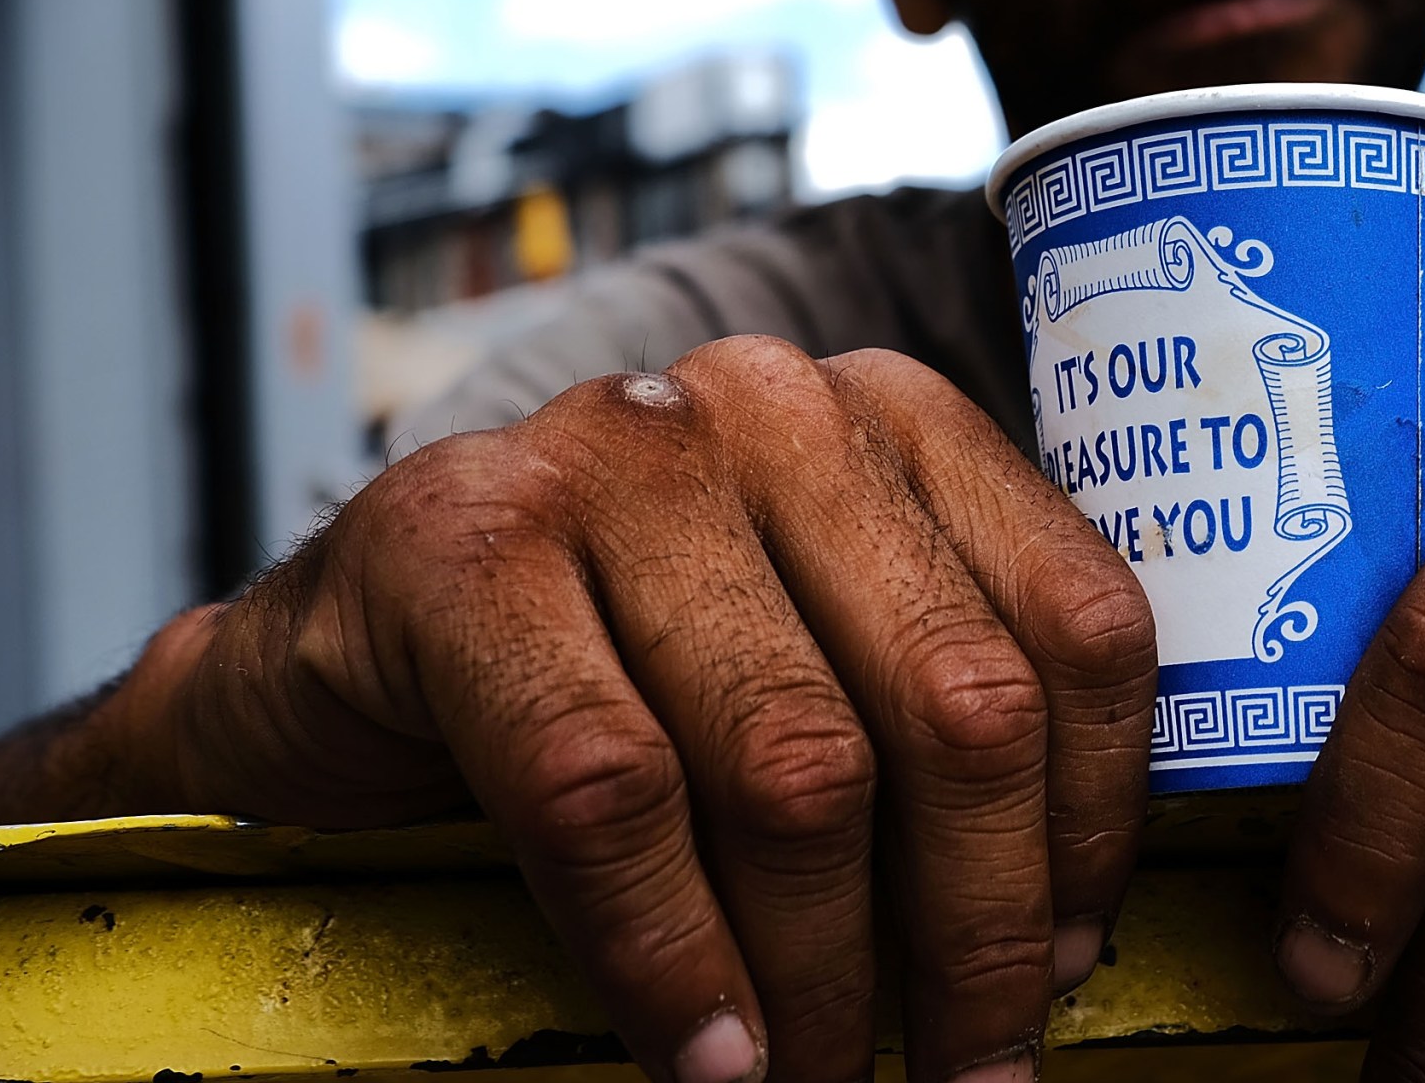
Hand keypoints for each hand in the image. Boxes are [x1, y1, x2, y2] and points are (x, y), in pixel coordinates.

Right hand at [65, 341, 1155, 1082]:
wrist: (329, 667)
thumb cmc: (609, 673)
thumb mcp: (807, 654)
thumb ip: (929, 718)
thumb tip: (1063, 936)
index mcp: (899, 423)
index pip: (1076, 624)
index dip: (1095, 820)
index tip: (1077, 960)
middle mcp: (778, 409)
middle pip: (958, 703)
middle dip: (979, 931)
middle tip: (973, 1074)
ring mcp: (617, 457)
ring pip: (798, 765)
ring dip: (826, 975)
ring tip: (823, 1079)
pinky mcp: (463, 544)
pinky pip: (611, 793)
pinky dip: (670, 959)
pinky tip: (706, 1057)